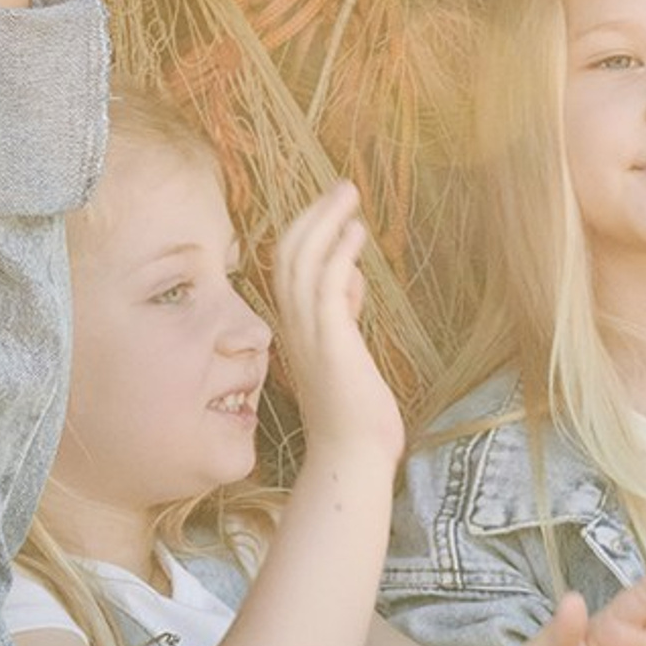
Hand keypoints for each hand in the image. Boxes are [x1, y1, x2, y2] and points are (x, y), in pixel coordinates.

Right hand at [269, 183, 403, 466]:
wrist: (351, 458)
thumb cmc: (355, 416)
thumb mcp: (349, 354)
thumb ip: (345, 316)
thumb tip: (354, 281)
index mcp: (298, 329)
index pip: (290, 267)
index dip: (309, 232)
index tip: (337, 211)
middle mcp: (295, 327)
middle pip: (289, 253)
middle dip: (314, 214)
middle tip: (343, 187)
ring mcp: (309, 334)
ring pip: (303, 262)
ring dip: (326, 221)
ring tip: (349, 194)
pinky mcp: (331, 342)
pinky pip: (327, 285)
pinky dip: (339, 253)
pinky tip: (356, 232)